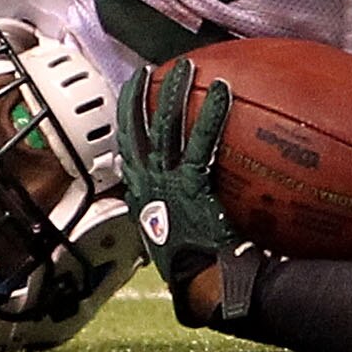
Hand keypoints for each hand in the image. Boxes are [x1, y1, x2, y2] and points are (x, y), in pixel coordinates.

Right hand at [116, 60, 237, 292]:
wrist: (201, 284)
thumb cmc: (193, 266)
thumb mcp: (170, 237)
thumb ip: (175, 214)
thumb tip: (191, 204)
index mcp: (141, 192)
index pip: (128, 144)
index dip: (128, 114)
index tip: (133, 90)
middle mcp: (149, 182)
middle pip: (142, 128)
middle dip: (147, 95)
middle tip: (158, 70)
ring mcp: (167, 182)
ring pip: (167, 127)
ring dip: (176, 93)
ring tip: (189, 67)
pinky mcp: (190, 184)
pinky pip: (201, 142)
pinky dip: (211, 115)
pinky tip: (223, 93)